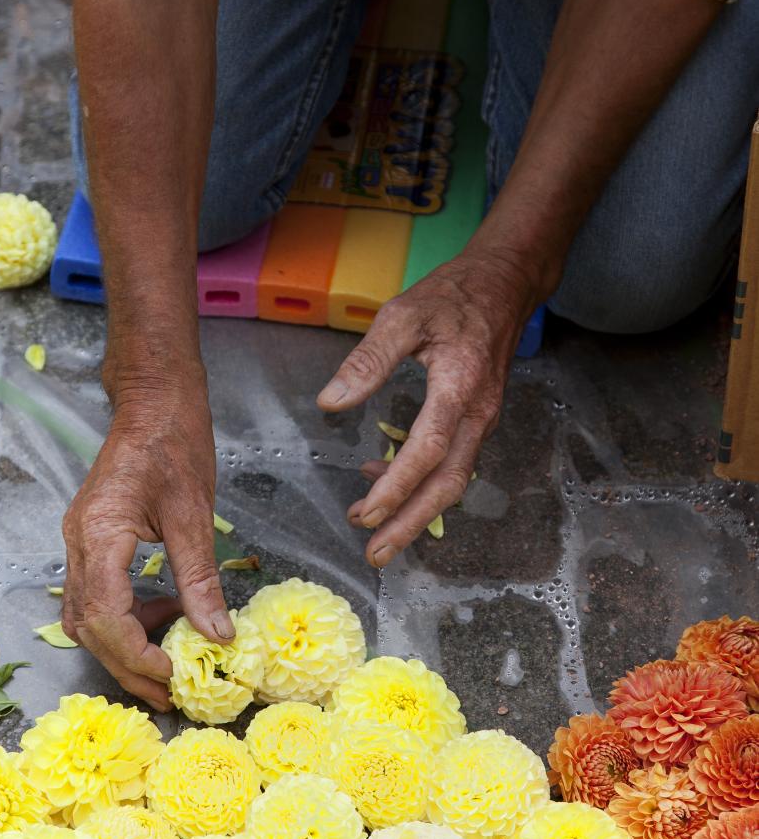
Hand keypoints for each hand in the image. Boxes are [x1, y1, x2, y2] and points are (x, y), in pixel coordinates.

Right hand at [60, 376, 232, 710]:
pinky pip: (98, 593)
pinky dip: (127, 615)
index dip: (136, 655)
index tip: (172, 677)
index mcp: (98, 535)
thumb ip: (200, 579)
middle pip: (88, 626)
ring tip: (169, 662)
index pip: (104, 616)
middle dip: (126, 665)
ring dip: (124, 644)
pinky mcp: (92, 539)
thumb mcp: (194, 514)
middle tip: (168, 695)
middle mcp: (78, 543)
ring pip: (87, 615)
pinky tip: (164, 614)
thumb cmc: (175, 443)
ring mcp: (80, 541)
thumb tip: (218, 636)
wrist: (154, 401)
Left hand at [317, 246, 541, 565]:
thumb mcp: (403, 315)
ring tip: (373, 532)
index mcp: (459, 388)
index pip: (428, 451)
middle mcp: (477, 414)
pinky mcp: (476, 419)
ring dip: (414, 511)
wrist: (506, 284)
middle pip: (447, 484)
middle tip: (375, 554)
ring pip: (452, 480)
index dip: (397, 487)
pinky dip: (419, 483)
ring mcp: (481, 420)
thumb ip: (368, 360)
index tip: (366, 514)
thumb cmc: (453, 295)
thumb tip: (331, 402)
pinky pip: (451, 463)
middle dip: (410, 524)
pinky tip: (378, 476)